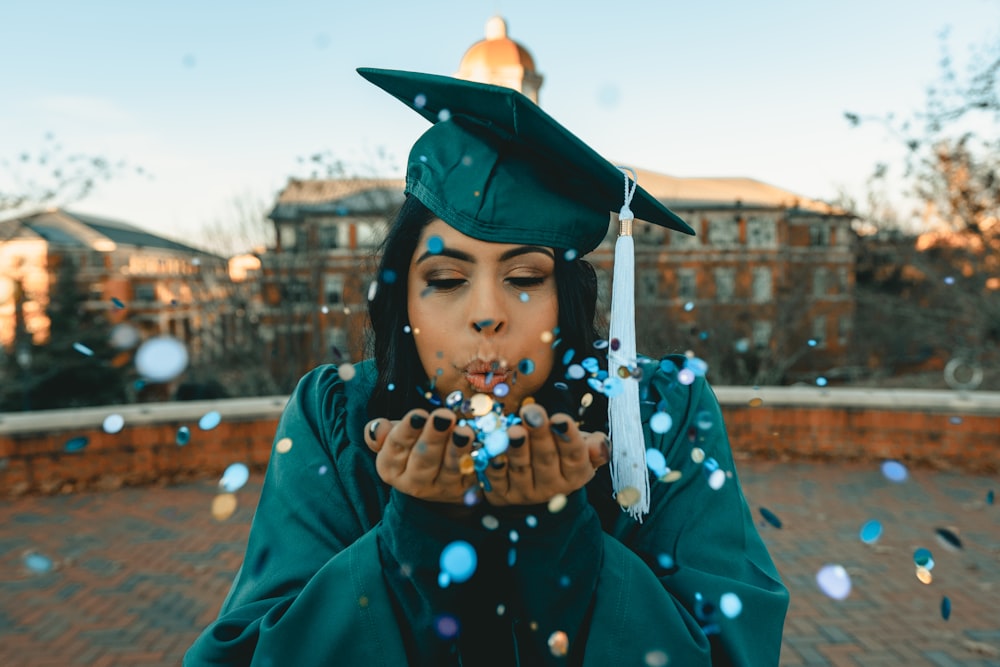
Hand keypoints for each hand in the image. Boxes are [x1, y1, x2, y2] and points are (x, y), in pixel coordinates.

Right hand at [365, 408, 475, 503]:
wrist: (437, 474)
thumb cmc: (412, 445)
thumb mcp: (394, 437)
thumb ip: (381, 433)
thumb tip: (378, 428)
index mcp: (390, 468)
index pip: (395, 448)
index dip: (407, 431)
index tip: (419, 414)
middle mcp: (414, 483)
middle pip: (423, 460)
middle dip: (434, 437)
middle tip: (444, 416)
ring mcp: (441, 489)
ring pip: (449, 469)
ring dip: (458, 450)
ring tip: (465, 432)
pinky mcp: (465, 490)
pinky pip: (473, 475)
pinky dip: (479, 461)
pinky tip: (484, 446)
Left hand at [483, 404, 609, 506]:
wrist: (534, 484)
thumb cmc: (561, 456)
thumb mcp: (582, 449)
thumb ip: (594, 447)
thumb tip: (598, 444)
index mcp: (575, 474)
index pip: (574, 455)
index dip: (567, 438)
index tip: (560, 419)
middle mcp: (552, 487)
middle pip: (546, 459)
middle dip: (539, 435)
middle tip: (532, 414)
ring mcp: (525, 492)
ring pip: (521, 468)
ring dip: (517, 449)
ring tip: (514, 430)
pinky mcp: (502, 494)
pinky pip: (496, 479)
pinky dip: (494, 465)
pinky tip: (491, 450)